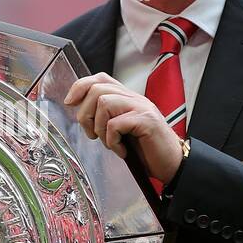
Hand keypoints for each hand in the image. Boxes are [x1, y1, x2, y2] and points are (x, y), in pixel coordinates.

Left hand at [63, 72, 183, 183]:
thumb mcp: (122, 130)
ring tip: (110, 143)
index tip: (70, 103)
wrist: (173, 163)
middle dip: (86, 114)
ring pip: (104, 103)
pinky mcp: (146, 121)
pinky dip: (113, 141)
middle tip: (92, 135)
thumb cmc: (147, 149)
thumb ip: (107, 117)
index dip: (80, 87)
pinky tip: (122, 151)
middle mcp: (134, 98)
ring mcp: (141, 108)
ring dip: (99, 128)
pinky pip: (116, 124)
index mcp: (127, 98)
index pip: (100, 79)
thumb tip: (82, 113)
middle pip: (97, 89)